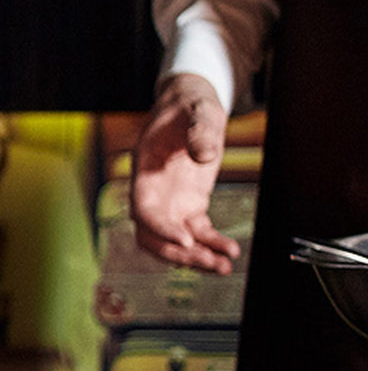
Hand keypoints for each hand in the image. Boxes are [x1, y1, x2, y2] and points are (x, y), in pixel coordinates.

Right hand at [130, 72, 239, 274]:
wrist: (192, 106)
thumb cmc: (189, 105)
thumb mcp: (198, 110)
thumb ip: (200, 130)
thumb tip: (205, 155)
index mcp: (145, 170)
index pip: (143, 210)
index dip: (160, 228)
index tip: (186, 239)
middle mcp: (152, 192)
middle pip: (153, 236)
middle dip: (178, 253)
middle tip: (207, 260)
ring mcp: (170, 202)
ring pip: (172, 242)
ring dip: (194, 258)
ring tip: (223, 265)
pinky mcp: (189, 206)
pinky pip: (196, 233)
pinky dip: (210, 245)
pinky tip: (228, 251)